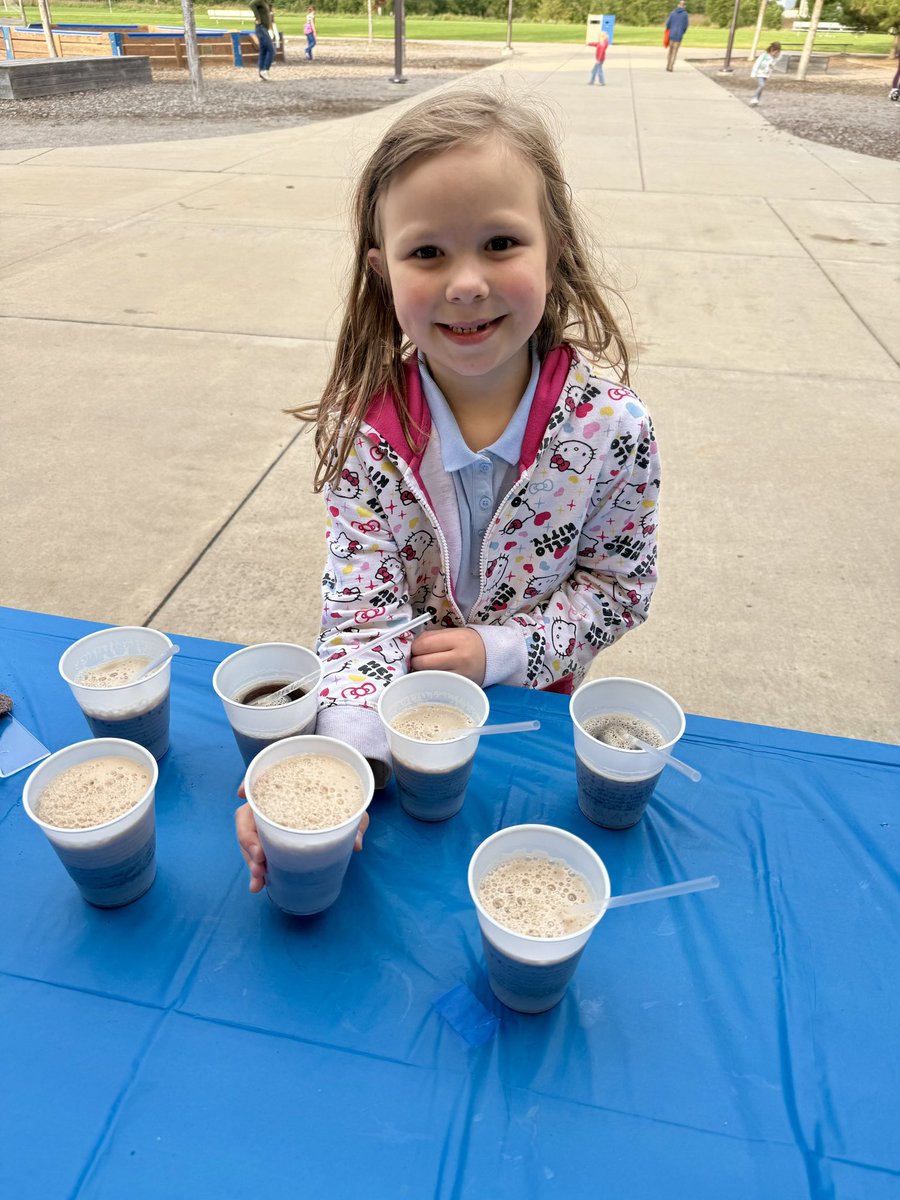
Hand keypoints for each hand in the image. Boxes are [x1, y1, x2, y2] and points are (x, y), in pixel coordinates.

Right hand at [235, 787, 369, 894]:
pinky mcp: (272, 843)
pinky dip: (255, 871)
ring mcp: (269, 825)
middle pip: (248, 817)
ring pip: (248, 839)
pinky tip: (258, 885)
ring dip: (249, 860)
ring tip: (258, 880)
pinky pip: (256, 855)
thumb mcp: (354, 811)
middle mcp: (273, 805)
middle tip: (259, 860)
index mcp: (289, 788)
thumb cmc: (346, 803)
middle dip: (248, 839)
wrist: (346, 813)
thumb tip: (356, 844)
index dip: (248, 785)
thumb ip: (357, 823)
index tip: (242, 794)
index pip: (261, 780)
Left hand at [409, 628, 485, 683]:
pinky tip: (432, 676)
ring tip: (424, 668)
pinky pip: (436, 684)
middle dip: (415, 661)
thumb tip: (411, 647)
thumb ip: (431, 637)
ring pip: (427, 675)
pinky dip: (430, 680)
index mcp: (457, 639)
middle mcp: (459, 657)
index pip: (424, 645)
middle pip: (423, 662)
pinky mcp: (459, 686)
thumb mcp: (453, 633)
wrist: (491, 656)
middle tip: (417, 659)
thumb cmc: (467, 643)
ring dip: (420, 672)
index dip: (414, 648)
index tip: (415, 649)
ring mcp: (460, 674)